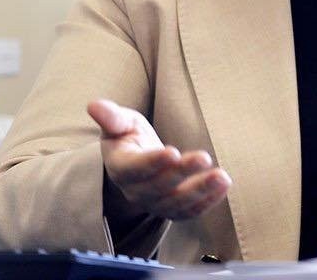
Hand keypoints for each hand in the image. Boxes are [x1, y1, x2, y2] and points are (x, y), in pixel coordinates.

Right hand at [87, 98, 231, 221]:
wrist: (135, 162)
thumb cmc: (128, 137)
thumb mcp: (120, 123)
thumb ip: (111, 117)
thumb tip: (93, 105)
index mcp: (121, 167)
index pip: (135, 168)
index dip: (153, 162)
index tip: (173, 151)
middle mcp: (136, 190)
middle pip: (159, 186)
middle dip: (183, 172)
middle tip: (204, 157)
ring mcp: (154, 203)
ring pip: (176, 203)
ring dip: (201, 191)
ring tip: (222, 177)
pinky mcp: (171, 208)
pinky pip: (188, 211)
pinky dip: (207, 202)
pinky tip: (223, 187)